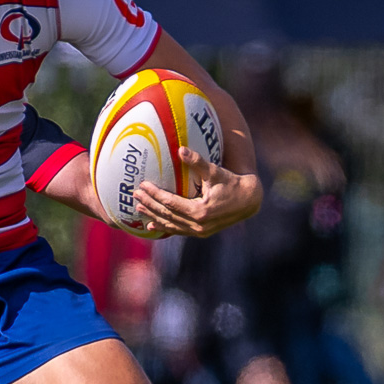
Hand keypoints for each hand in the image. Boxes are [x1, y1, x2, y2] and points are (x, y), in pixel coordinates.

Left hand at [134, 148, 261, 237]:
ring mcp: (199, 231)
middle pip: (167, 214)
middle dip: (149, 204)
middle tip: (134, 195)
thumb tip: (181, 149)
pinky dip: (165, 227)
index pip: (170, 202)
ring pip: (171, 225)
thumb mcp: (215, 171)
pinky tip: (152, 226)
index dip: (154, 194)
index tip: (142, 185)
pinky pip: (179, 231)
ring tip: (138, 209)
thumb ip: (197, 162)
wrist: (249, 201)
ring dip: (153, 217)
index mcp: (200, 211)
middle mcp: (198, 225)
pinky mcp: (201, 233)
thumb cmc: (231, 183)